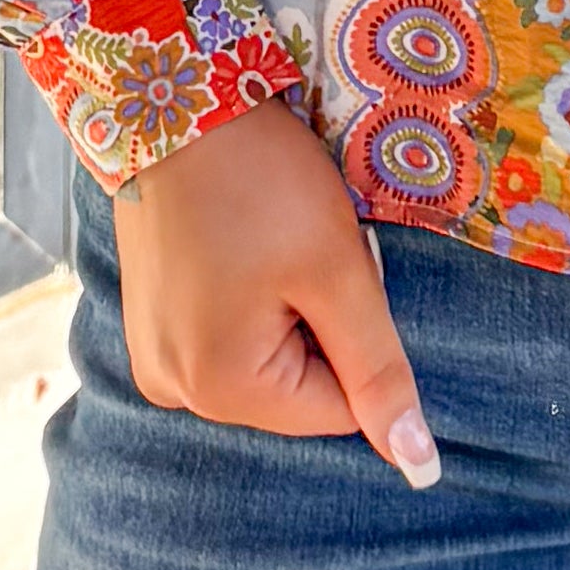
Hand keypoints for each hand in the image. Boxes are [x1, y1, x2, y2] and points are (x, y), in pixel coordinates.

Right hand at [111, 95, 439, 481]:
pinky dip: (249, 301)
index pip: (338, 407)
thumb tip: (418, 467)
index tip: (326, 265)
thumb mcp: (337, 272)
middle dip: (316, 322)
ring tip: (262, 243)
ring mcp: (154, 358)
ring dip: (284, 309)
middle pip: (297, 387)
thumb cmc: (261, 180)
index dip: (354, 333)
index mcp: (220, 389)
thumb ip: (378, 372)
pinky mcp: (150, 325)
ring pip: (265, 360)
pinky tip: (237, 247)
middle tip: (295, 248)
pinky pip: (226, 338)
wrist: (172, 102)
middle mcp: (175, 390)